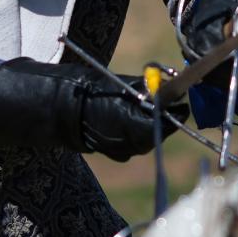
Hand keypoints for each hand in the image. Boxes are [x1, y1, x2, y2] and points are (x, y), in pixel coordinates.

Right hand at [0, 59, 188, 161]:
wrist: (56, 110)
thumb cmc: (85, 91)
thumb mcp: (117, 84)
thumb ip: (144, 89)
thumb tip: (168, 87)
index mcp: (129, 126)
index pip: (164, 122)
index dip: (175, 110)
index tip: (182, 98)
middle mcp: (127, 144)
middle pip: (158, 132)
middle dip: (164, 115)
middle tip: (170, 98)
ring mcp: (120, 152)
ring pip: (146, 138)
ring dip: (151, 121)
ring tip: (148, 103)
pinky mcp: (114, 152)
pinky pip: (134, 141)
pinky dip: (137, 128)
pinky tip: (131, 115)